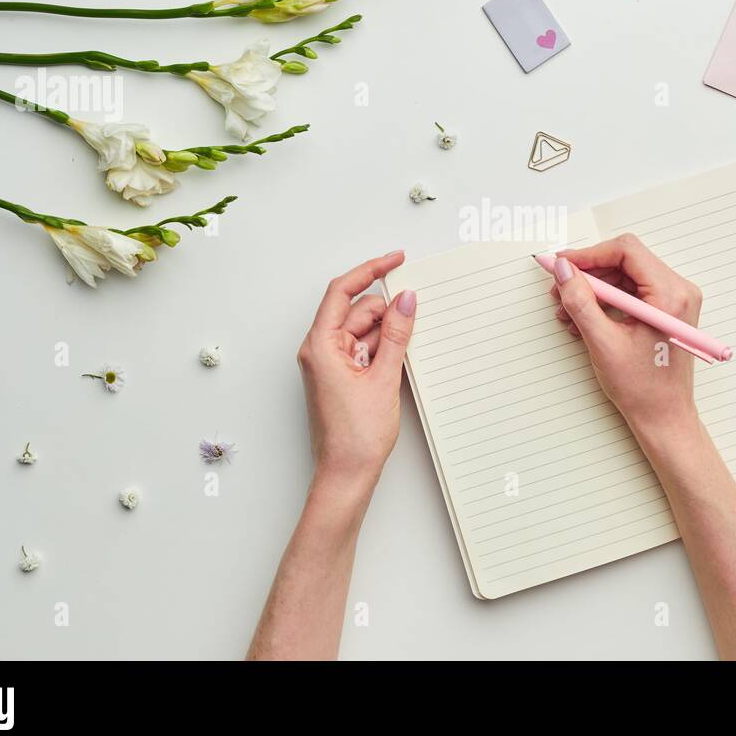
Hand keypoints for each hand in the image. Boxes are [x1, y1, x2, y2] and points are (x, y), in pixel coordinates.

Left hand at [297, 251, 417, 494]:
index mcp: (320, 345)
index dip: (370, 270)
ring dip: (387, 332)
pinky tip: (402, 356)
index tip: (395, 259)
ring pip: (363, 331)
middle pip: (356, 311)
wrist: (346, 475)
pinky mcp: (340, 377)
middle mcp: (320, 351)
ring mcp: (330, 364)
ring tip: (410, 344)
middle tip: (416, 310)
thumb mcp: (384, 378)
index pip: (342, 292)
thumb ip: (397, 335)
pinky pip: (363, 350)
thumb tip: (406, 300)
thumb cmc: (355, 436)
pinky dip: (383, 348)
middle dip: (386, 310)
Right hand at [551, 234, 702, 442]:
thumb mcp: (602, 342)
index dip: (588, 255)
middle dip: (588, 273)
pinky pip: (631, 290)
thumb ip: (580, 301)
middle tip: (560, 288)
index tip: (562, 265)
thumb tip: (564, 270)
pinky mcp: (666, 309)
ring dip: (594, 288)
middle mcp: (678, 291)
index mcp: (670, 296)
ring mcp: (674, 299)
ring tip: (568, 309)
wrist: (663, 416)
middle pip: (625, 260)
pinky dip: (605, 299)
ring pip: (625, 274)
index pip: (626, 251)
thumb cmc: (643, 388)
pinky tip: (585, 317)